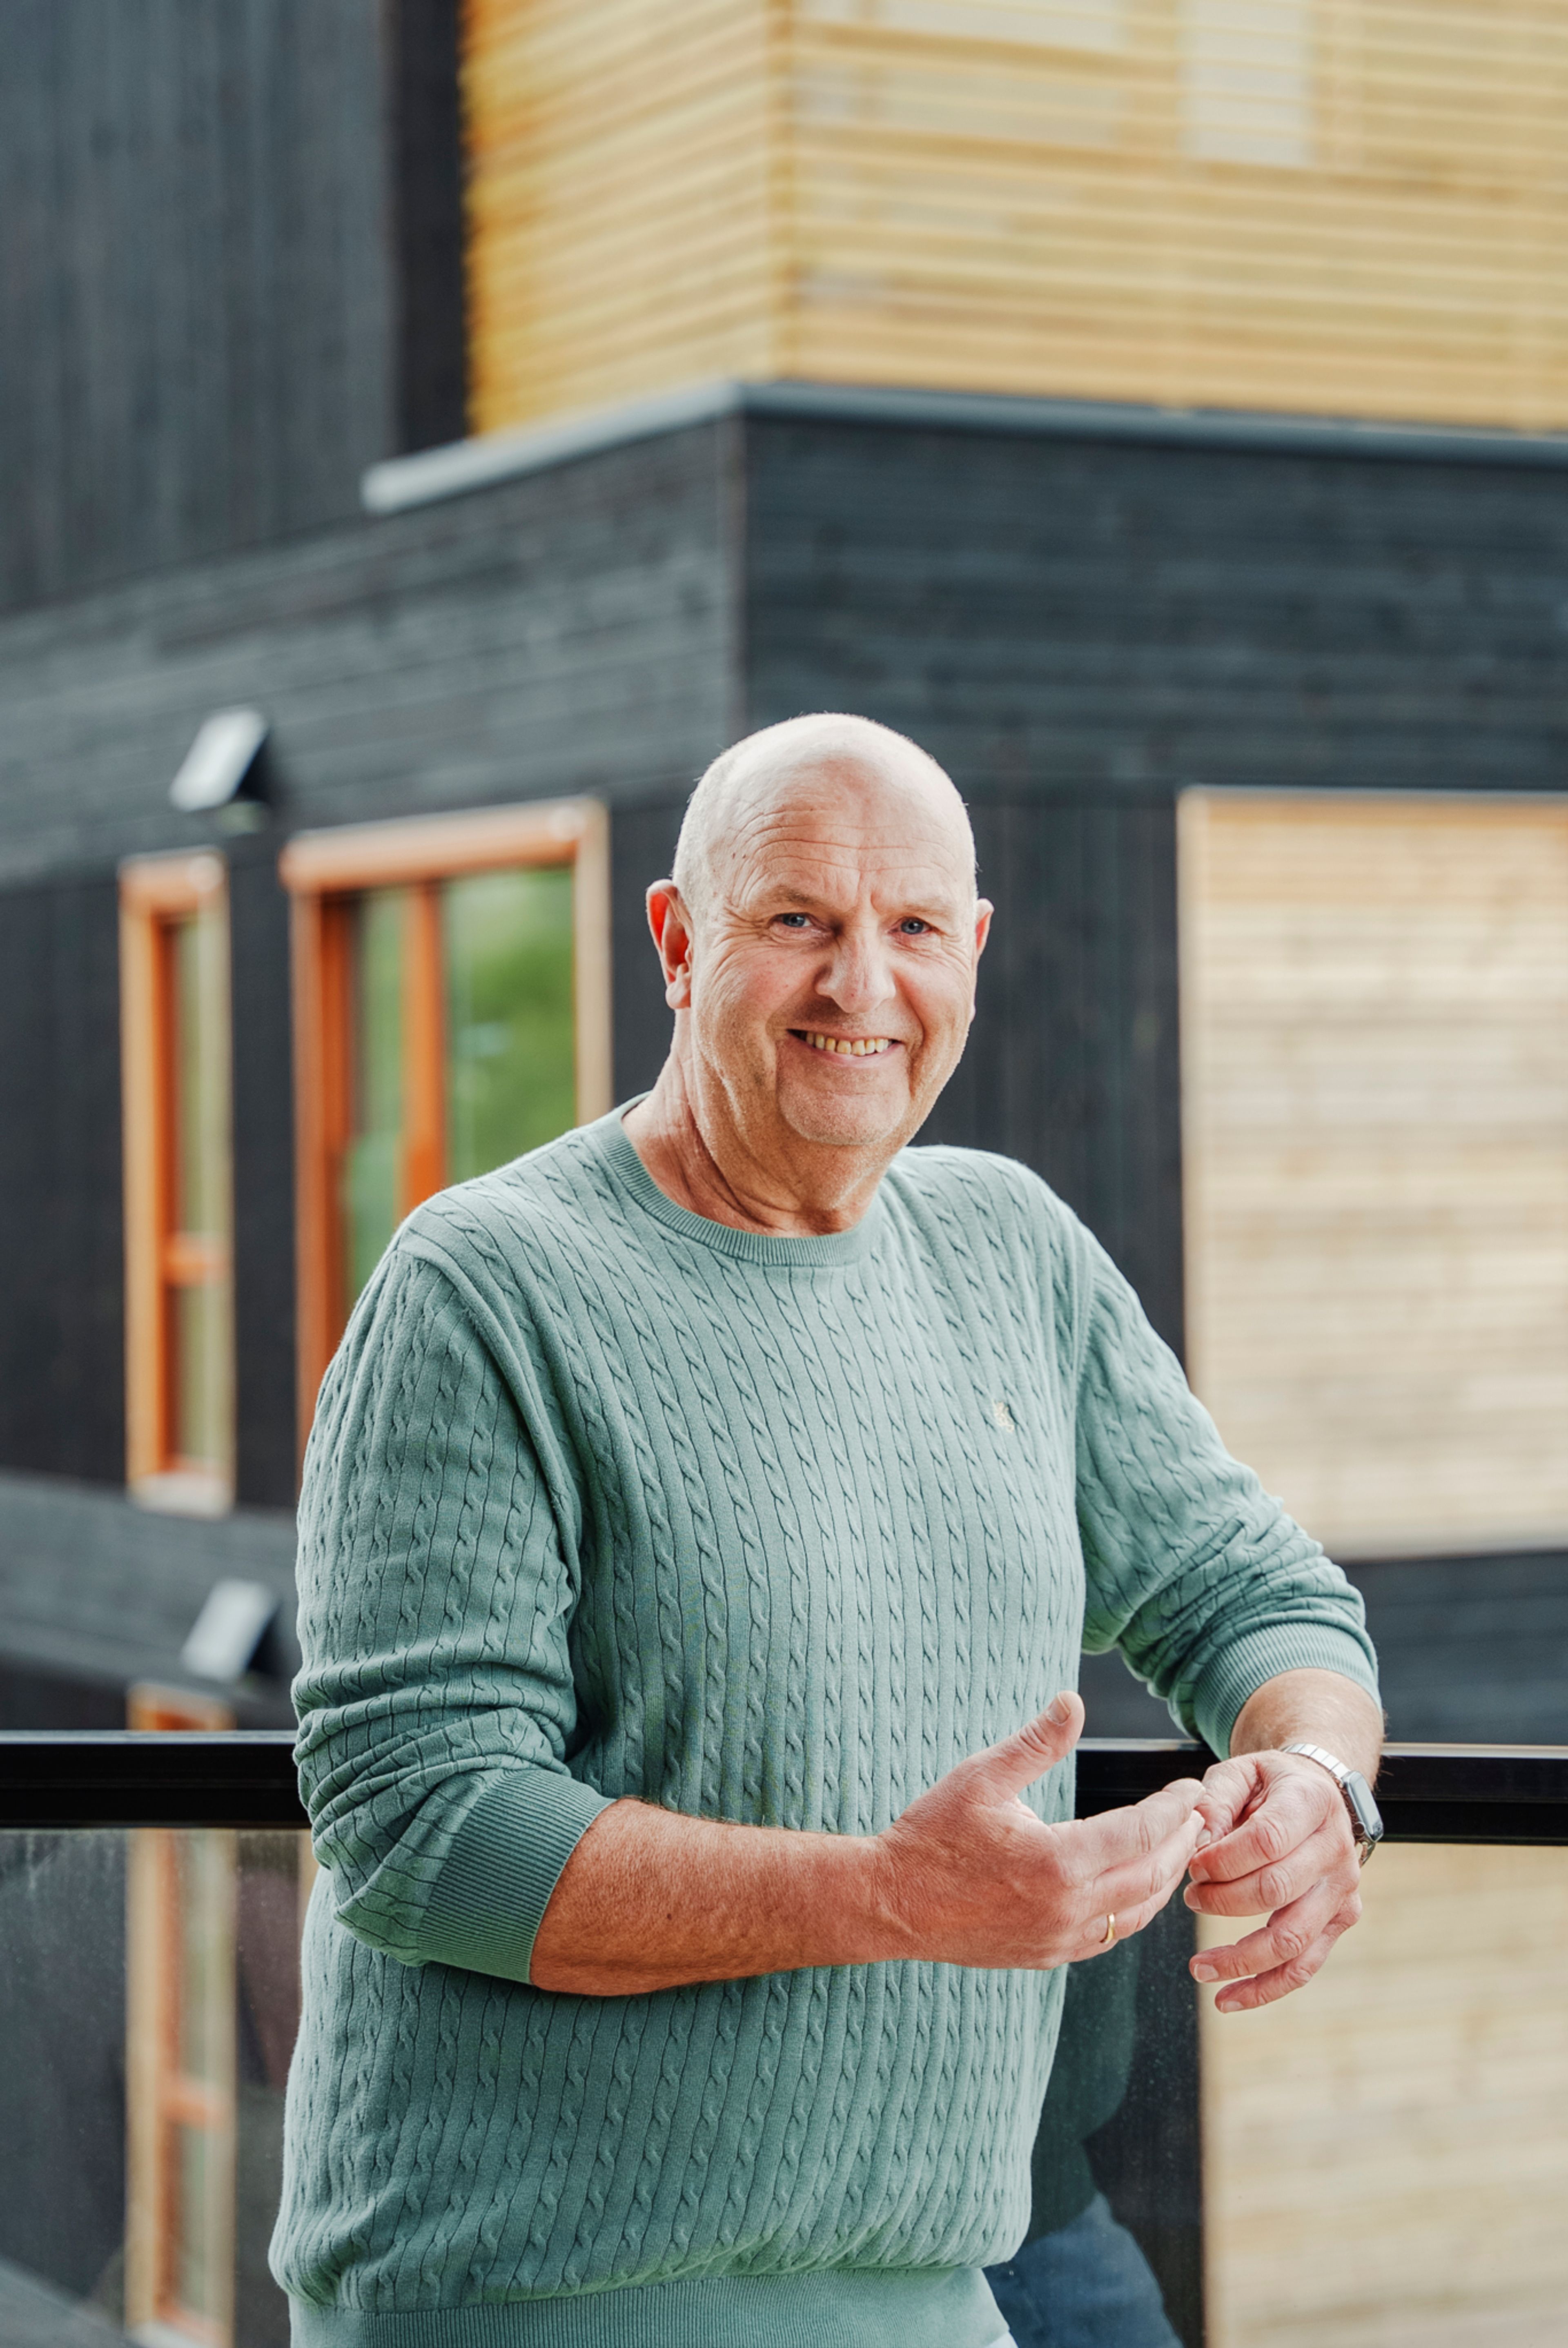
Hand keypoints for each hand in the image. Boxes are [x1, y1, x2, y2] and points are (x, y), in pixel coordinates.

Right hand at [878, 1692, 1205, 1969]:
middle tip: (1201, 1815)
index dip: (1174, 1808)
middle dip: (1183, 1842)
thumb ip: (1036, 1742)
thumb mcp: (981, 1776)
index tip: (1192, 1788)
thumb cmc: (932, 1835)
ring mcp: (1058, 1939)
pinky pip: (1109, 1937)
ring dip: (1165, 1880)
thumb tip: (1073, 1702)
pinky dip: (1133, 1911)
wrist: (890, 1903)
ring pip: (1137, 1914)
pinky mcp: (1046, 1956)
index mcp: (1056, 1861)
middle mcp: (1067, 1908)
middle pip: (1152, 1876)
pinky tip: (1136, 1890)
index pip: (1141, 1832)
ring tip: (1180, 1850)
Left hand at [1185, 1749, 1362, 2012]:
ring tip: (1198, 1967)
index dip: (1224, 1860)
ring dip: (1239, 1960)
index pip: (1268, 1840)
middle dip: (1222, 1901)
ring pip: (1292, 1941)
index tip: (1192, 1866)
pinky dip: (1265, 1988)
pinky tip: (1228, 1998)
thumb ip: (1215, 1797)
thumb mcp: (1240, 1771)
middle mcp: (1335, 1850)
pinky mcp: (1339, 1921)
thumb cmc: (1270, 1783)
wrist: (1317, 1792)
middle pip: (1276, 1891)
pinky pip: (1304, 1966)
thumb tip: (1196, 1833)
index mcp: (1311, 1803)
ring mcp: (1342, 1891)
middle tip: (1190, 1897)